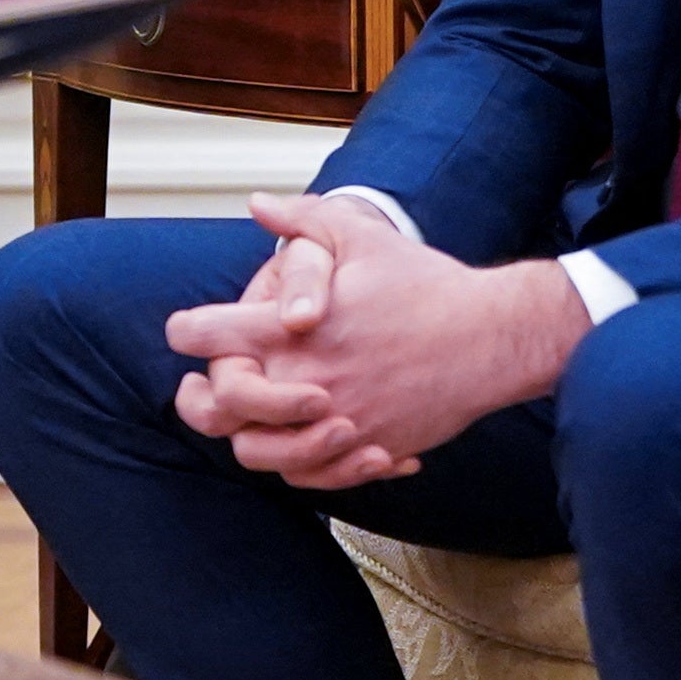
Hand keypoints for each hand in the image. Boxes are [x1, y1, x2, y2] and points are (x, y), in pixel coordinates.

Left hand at [160, 194, 581, 489]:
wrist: (492, 338)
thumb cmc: (425, 284)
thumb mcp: (361, 235)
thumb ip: (302, 220)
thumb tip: (258, 204)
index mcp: (291, 328)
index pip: (206, 336)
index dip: (188, 332)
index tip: (190, 332)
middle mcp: (304, 379)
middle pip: (217, 407)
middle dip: (201, 396)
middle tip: (206, 384)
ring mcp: (333, 421)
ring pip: (256, 452)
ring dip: (246, 435)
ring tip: (253, 416)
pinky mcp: (364, 449)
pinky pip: (310, 475)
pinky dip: (299, 463)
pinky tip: (305, 439)